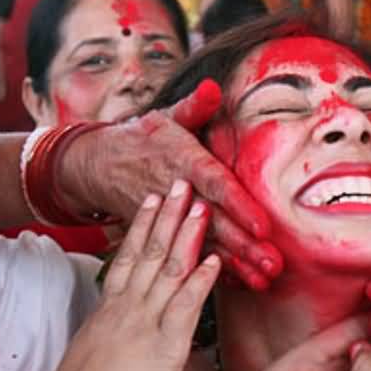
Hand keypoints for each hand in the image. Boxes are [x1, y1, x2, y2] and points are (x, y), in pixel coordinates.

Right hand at [35, 180, 220, 370]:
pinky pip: (185, 306)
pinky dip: (201, 280)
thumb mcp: (90, 358)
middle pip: (149, 252)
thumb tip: (116, 338)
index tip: (149, 200)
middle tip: (179, 182)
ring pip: (168, 269)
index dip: (141, 227)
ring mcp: (144, 324)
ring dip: (187, 235)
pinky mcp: (164, 347)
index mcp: (108, 311)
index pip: (127, 258)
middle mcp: (126, 309)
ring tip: (200, 204)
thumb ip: (107, 339)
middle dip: (167, 215)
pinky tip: (214, 258)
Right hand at [58, 82, 283, 290]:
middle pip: (215, 223)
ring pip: (205, 244)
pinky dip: (214, 271)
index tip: (263, 226)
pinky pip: (191, 254)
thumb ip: (194, 106)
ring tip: (263, 280)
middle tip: (272, 263)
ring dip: (235, 264)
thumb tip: (213, 87)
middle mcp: (178, 193)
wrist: (98, 164)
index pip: (215, 185)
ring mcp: (169, 217)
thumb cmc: (142, 138)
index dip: (238, 206)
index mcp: (182, 161)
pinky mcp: (163, 233)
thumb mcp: (166, 116)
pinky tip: (240, 282)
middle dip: (244, 246)